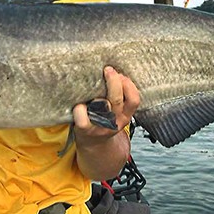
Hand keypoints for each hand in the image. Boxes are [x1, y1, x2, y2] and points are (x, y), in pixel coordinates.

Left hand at [72, 66, 140, 180]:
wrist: (94, 145)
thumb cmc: (105, 120)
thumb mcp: (119, 112)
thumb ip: (121, 96)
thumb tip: (117, 69)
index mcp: (126, 115)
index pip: (134, 100)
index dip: (129, 85)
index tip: (121, 74)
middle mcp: (115, 121)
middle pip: (117, 99)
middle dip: (113, 81)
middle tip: (108, 69)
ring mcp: (100, 126)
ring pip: (101, 106)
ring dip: (97, 91)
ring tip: (92, 80)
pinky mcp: (85, 129)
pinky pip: (82, 118)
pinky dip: (80, 108)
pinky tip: (79, 102)